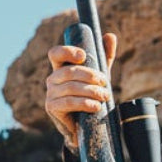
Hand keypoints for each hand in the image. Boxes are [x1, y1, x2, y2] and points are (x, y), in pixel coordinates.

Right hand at [45, 32, 117, 148]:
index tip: (83, 56)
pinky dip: (85, 103)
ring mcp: (50, 93)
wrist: (86, 125)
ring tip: (105, 96)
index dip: (67, 51)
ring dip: (92, 91)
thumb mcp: (99, 76)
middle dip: (90, 76)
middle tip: (105, 83)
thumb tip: (110, 36)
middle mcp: (53, 79)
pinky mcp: (52, 108)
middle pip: (69, 71)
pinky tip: (96, 106)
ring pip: (71, 87)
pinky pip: (69, 102)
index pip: (55, 53)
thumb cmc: (91, 96)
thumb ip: (104, 57)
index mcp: (61, 68)